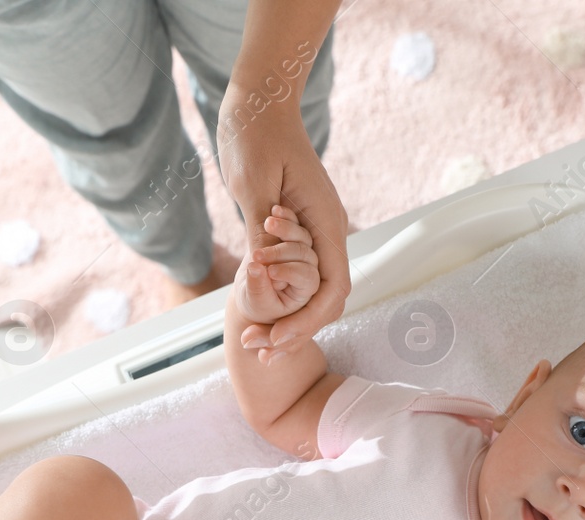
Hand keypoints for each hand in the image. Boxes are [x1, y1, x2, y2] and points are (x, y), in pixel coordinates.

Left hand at [217, 98, 349, 350]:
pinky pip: (301, 275)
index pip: (332, 290)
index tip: (275, 343)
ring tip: (257, 342)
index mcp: (326, 223)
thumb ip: (261, 233)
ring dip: (289, 320)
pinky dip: (283, 299)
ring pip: (315, 291)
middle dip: (297, 331)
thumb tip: (264, 274)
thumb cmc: (255, 135)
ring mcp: (316, 231)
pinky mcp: (300, 229)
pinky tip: (260, 314)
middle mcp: (328, 231)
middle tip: (260, 353)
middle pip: (327, 299)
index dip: (306, 323)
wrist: (259, 101)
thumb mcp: (252, 186)